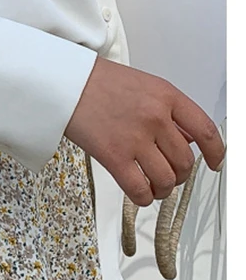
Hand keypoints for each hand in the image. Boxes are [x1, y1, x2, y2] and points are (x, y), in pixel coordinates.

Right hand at [64, 56, 225, 205]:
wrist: (62, 81)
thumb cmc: (95, 81)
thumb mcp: (142, 84)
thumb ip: (167, 109)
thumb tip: (185, 139)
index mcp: (166, 96)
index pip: (205, 131)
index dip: (216, 153)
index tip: (216, 163)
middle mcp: (155, 117)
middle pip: (185, 161)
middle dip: (180, 175)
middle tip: (170, 175)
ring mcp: (135, 138)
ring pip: (166, 179)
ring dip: (163, 189)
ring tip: (154, 186)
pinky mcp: (113, 156)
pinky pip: (140, 189)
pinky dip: (144, 198)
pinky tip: (140, 193)